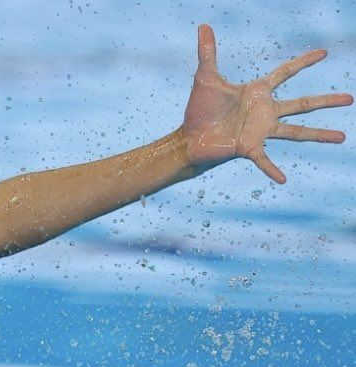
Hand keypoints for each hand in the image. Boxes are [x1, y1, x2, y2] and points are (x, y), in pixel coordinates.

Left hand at [181, 24, 351, 183]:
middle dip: (326, 101)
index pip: (286, 73)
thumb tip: (203, 26)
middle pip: (302, 103)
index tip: (323, 53)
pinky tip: (283, 179)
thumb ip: (207, 52)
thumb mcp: (205, 78)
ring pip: (295, 131)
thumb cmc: (199, 110)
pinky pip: (263, 159)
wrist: (188, 138)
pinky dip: (271, 169)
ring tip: (342, 137)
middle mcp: (264, 111)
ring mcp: (259, 131)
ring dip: (318, 135)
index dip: (304, 62)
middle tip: (351, 98)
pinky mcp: (247, 148)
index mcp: (257, 92)